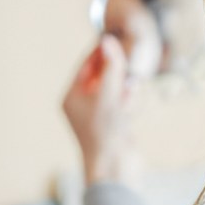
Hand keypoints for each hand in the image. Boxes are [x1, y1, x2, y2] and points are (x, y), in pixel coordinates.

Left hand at [62, 35, 139, 185]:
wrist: (115, 166)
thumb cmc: (106, 130)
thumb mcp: (108, 93)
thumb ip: (110, 66)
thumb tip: (108, 41)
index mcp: (72, 98)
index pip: (85, 67)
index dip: (100, 52)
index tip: (114, 39)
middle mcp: (83, 106)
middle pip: (102, 77)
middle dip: (116, 73)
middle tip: (126, 68)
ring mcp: (99, 116)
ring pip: (116, 89)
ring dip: (125, 89)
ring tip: (130, 93)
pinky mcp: (114, 124)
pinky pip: (123, 104)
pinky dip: (129, 102)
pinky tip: (131, 109)